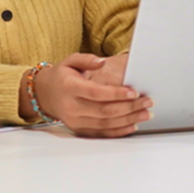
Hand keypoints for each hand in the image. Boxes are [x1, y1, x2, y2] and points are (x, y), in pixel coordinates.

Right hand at [34, 53, 151, 137]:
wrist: (46, 94)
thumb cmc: (62, 76)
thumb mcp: (70, 60)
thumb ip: (87, 59)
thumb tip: (101, 62)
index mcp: (70, 87)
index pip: (96, 93)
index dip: (117, 93)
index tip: (135, 92)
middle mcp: (72, 106)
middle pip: (105, 110)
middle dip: (130, 107)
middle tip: (147, 102)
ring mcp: (75, 121)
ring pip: (106, 123)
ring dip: (129, 119)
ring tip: (145, 113)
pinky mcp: (79, 130)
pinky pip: (102, 133)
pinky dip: (119, 130)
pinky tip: (133, 125)